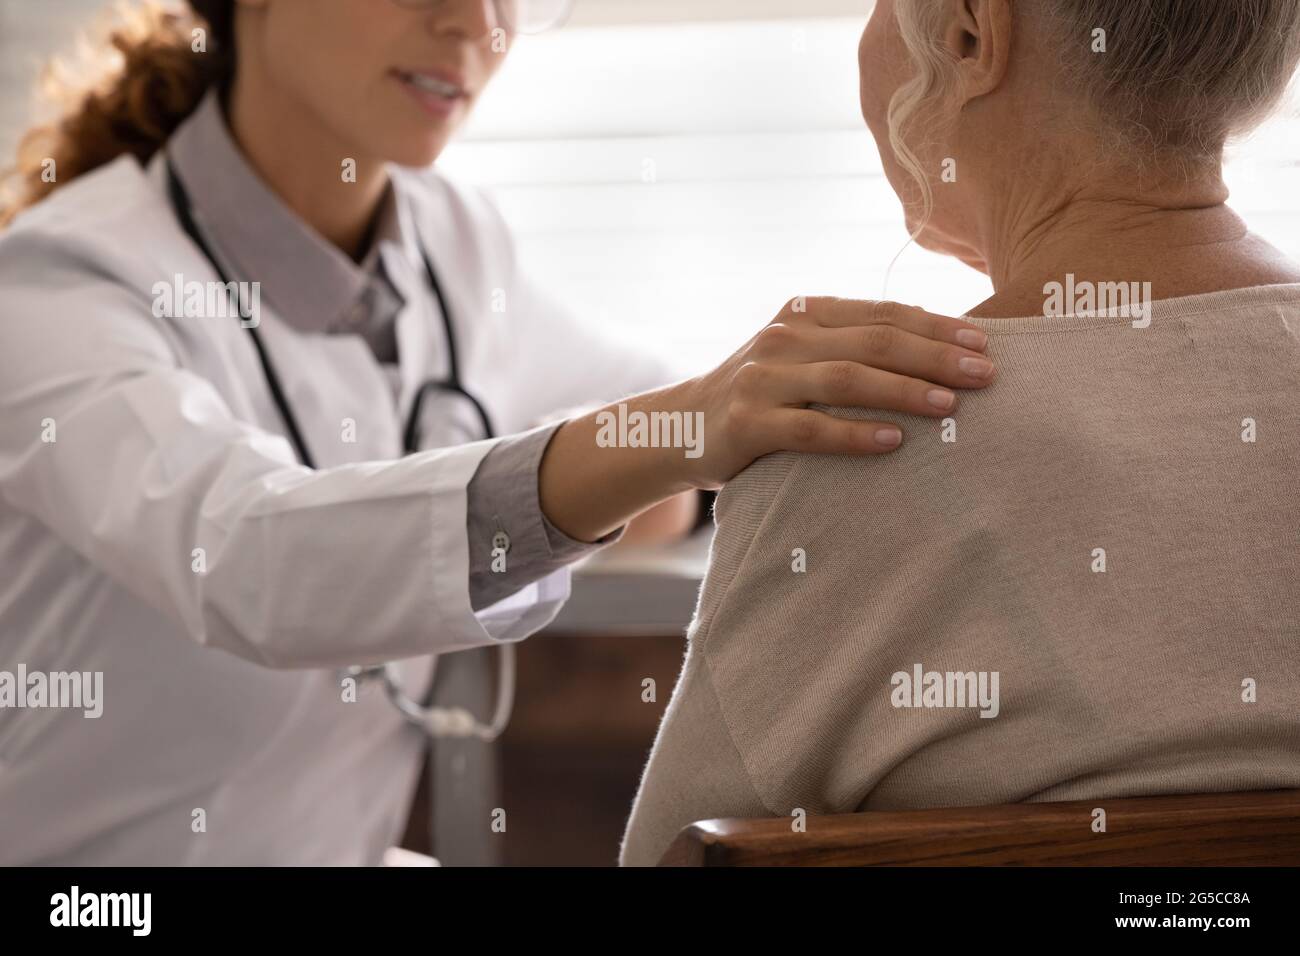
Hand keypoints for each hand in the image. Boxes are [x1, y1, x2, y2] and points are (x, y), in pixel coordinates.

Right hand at [670, 297, 995, 487]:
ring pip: (845, 380)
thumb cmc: (762, 394)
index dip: (936, 326)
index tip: (984, 342)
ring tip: (951, 406)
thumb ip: (851, 344)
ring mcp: (761, 379)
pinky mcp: (745, 425)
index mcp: (805, 313)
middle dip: (935, 357)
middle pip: (873, 342)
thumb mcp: (801, 354)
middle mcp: (784, 338)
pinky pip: (810, 430)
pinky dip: (854, 435)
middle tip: (986, 374)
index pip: (882, 313)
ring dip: (904, 391)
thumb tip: (941, 350)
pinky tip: (894, 442)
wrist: (680, 427)